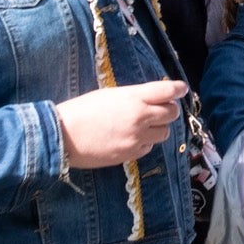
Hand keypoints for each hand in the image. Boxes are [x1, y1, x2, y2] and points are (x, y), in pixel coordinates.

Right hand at [57, 80, 186, 168]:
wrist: (62, 136)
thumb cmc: (81, 110)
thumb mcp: (109, 95)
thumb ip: (134, 96)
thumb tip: (151, 98)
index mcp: (133, 98)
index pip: (167, 92)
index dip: (178, 89)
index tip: (181, 89)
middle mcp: (140, 118)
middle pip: (172, 114)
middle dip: (169, 110)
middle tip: (161, 108)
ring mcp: (137, 138)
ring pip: (164, 133)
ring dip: (158, 127)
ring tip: (143, 125)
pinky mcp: (131, 154)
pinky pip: (149, 147)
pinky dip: (145, 142)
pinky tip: (132, 138)